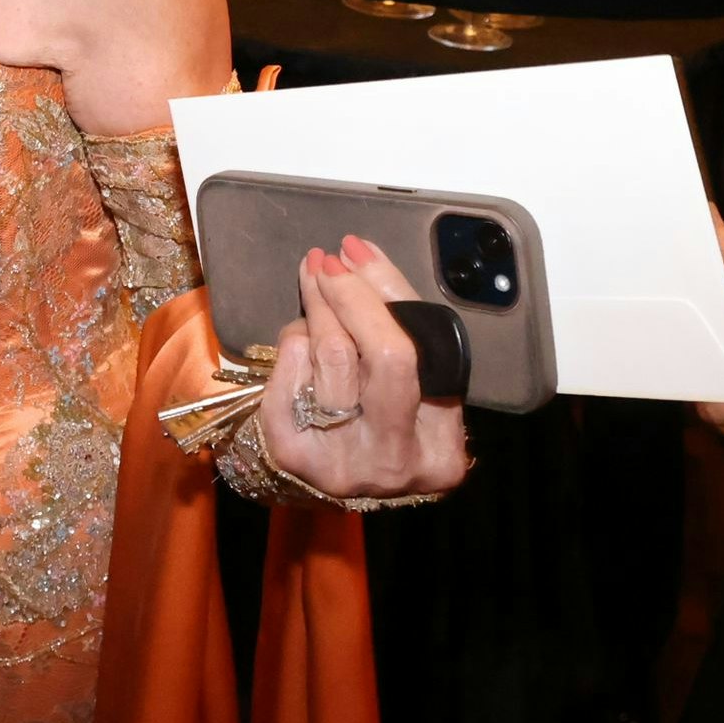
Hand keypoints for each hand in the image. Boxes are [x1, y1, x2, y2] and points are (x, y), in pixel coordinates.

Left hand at [259, 235, 470, 501]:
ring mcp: (337, 466)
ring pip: (316, 360)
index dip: (369, 295)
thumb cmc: (404, 413)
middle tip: (322, 261)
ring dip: (313, 314)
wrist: (363, 471)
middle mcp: (388, 463)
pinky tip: (304, 344)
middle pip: (347, 355)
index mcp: (438, 449)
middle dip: (333, 295)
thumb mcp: (422, 372)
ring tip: (317, 294)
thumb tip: (355, 252)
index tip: (350, 252)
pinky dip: (293, 349)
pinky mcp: (294, 459)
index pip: (398, 354)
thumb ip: (398, 312)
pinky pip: (284, 379)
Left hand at [693, 211, 723, 434]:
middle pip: (681, 312)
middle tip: (685, 318)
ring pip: (693, 358)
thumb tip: (718, 252)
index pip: (685, 261)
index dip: (671, 269)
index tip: (663, 269)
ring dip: (700, 356)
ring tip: (713, 354)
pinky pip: (711, 407)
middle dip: (683, 315)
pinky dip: (712, 402)